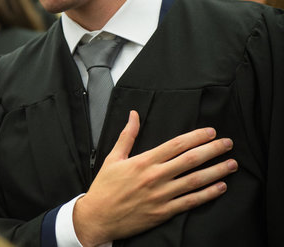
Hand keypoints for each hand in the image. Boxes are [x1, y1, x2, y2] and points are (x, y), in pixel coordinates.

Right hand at [73, 110, 237, 245]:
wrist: (98, 216)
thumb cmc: (105, 187)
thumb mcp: (113, 157)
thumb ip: (127, 135)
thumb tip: (134, 115)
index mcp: (143, 161)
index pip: (176, 144)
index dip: (196, 137)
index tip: (210, 132)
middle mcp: (155, 177)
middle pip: (190, 160)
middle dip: (212, 150)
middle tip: (228, 143)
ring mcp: (161, 196)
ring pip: (195, 181)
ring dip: (216, 171)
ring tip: (231, 164)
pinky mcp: (163, 212)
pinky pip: (190, 202)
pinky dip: (207, 194)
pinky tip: (220, 187)